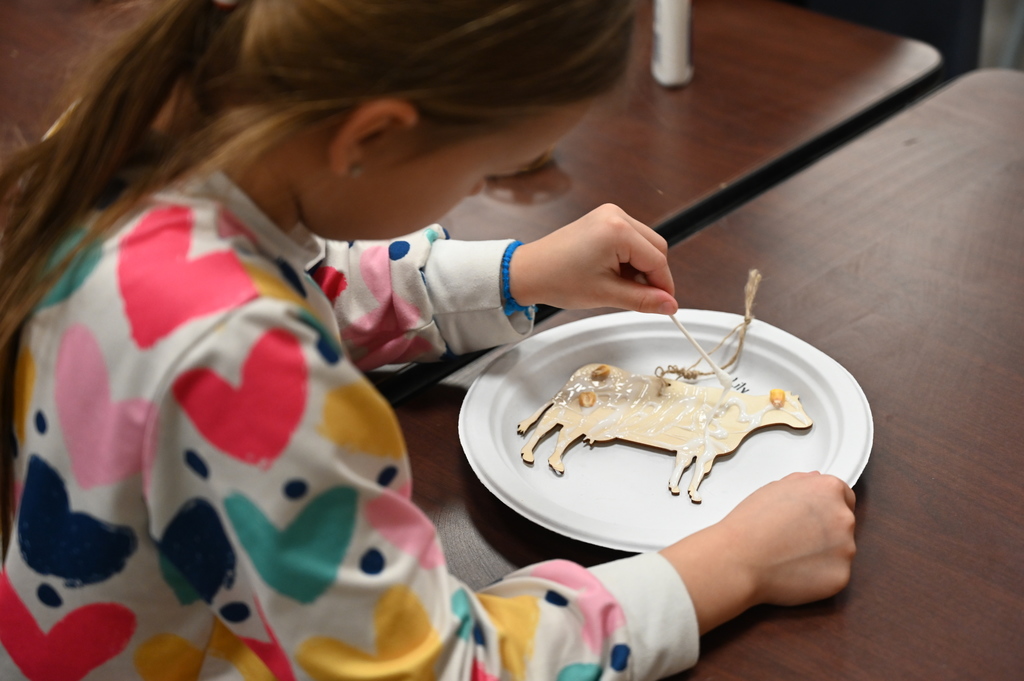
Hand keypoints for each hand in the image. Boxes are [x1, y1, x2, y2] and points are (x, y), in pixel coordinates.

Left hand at [507, 204, 677, 313]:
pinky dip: (629, 259)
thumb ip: (643, 299)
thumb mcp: (606, 294)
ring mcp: (609, 214)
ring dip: (640, 267)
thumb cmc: (558, 279)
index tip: (666, 305)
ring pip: (645, 243)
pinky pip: (630, 239)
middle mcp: (616, 215)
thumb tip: (670, 305)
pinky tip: (613, 274)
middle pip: (656, 247)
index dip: (664, 286)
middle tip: (640, 298)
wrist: (529, 271)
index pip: (657, 260)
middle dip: (652, 275)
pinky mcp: (603, 219)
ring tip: (619, 286)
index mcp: (617, 230)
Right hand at [660, 472, 856, 633]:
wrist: (739, 559)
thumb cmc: (750, 523)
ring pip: (840, 550)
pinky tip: (794, 571)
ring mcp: (846, 549)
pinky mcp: (842, 576)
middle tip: (796, 537)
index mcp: (829, 490)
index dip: (827, 506)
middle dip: (825, 530)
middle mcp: (844, 517)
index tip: (814, 517)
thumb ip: (802, 482)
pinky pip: (834, 574)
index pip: (845, 496)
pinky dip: (818, 575)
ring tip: (790, 555)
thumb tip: (815, 481)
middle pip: (843, 523)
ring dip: (822, 553)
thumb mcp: (773, 488)